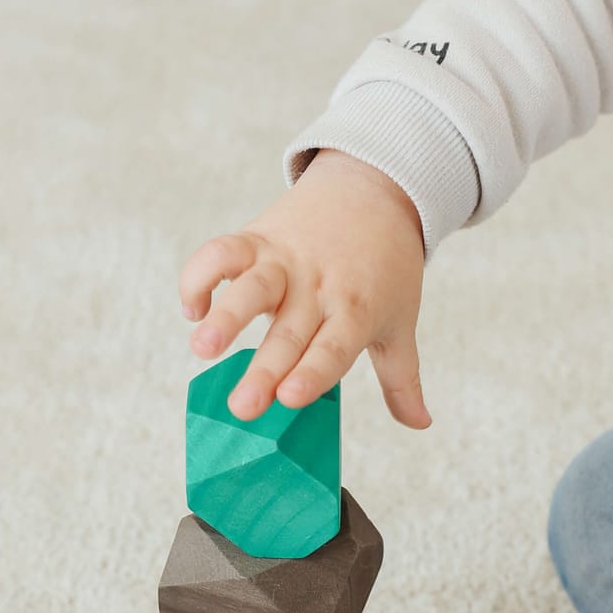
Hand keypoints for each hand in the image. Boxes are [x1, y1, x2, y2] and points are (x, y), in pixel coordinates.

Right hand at [179, 150, 429, 427]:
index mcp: (354, 312)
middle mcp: (318, 288)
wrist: (375, 188)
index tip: (289, 398)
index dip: (313, 372)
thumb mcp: (400, 322)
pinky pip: (224, 251)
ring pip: (251, 287)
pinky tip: (192, 308)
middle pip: (288, 332)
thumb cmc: (386, 269)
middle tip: (240, 407)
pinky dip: (201, 274)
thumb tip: (420, 424)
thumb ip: (402, 378)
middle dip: (263, 370)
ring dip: (224, 317)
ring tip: (201, 348)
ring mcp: (285, 261)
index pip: (333, 348)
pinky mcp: (258, 238)